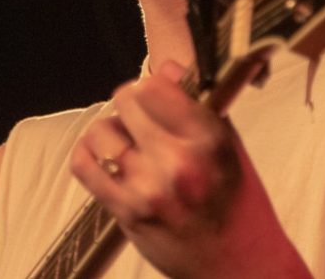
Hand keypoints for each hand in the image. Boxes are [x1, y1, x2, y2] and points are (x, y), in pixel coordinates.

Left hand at [70, 61, 307, 277]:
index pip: (156, 83)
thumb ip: (199, 104)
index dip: (151, 86)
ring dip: (109, 133)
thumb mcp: (232, 147)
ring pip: (101, 130)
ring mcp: (150, 187)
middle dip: (130, 105)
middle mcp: (179, 160)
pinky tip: (102, 158)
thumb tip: (165, 65)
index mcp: (209, 138)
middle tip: (140, 121)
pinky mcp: (128, 212)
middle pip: (126, 99)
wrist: (240, 266)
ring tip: (125, 145)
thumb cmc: (239, 204)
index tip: (155, 97)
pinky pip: (84, 166)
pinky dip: (86, 155)